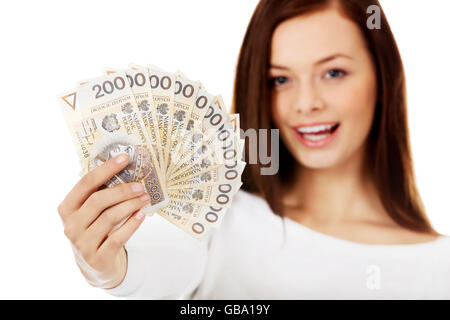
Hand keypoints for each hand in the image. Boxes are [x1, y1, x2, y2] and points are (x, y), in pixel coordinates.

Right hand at [57, 153, 149, 288]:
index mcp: (67, 208)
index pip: (86, 183)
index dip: (106, 168)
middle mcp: (71, 225)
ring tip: (145, 198)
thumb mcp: (91, 212)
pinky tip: (141, 215)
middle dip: (122, 191)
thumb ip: (101, 193)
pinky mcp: (98, 258)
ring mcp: (82, 243)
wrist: (96, 266)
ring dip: (131, 205)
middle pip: (98, 200)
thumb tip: (126, 167)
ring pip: (110, 218)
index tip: (125, 157)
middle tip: (141, 185)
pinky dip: (132, 224)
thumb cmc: (96, 229)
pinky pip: (118, 237)